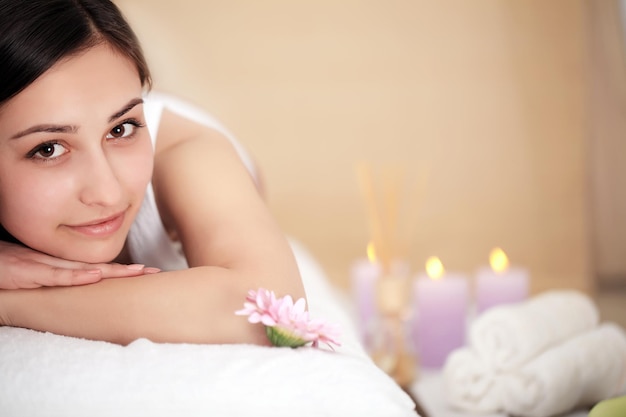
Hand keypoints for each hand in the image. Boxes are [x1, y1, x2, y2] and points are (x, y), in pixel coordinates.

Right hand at [0, 240, 159, 288]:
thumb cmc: (1, 269)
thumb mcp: (30, 274)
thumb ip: (52, 279)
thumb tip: (78, 285)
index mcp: (57, 264)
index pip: (95, 268)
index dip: (121, 270)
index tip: (145, 272)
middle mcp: (55, 262)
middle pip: (97, 267)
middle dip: (126, 271)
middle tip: (154, 272)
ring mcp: (41, 265)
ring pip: (83, 269)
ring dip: (111, 272)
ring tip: (137, 273)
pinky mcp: (26, 271)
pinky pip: (54, 276)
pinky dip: (75, 276)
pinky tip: (93, 276)